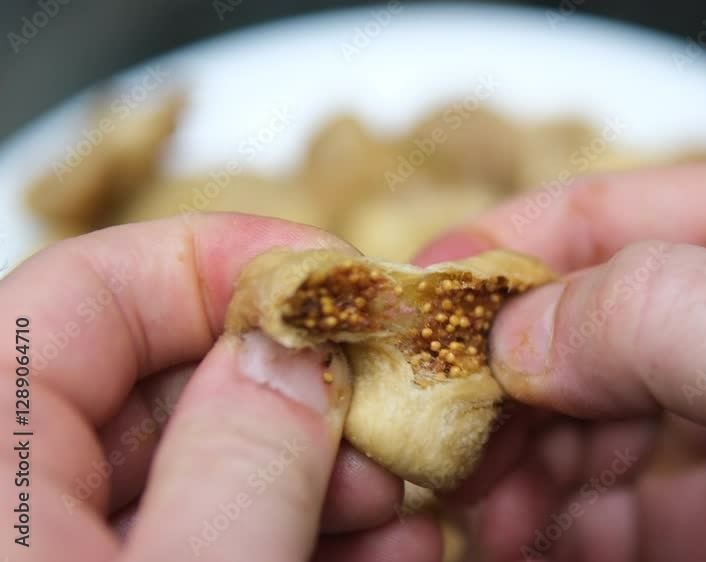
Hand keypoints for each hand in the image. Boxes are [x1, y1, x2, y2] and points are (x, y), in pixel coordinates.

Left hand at [1, 215, 441, 561]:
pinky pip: (202, 538)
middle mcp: (13, 497)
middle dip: (294, 386)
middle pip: (157, 379)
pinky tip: (376, 547)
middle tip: (384, 407)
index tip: (338, 283)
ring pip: (193, 465)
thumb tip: (294, 356)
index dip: (225, 262)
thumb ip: (241, 464)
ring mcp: (62, 548)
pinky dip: (293, 533)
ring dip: (314, 468)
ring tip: (396, 494)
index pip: (87, 290)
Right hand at [417, 163, 705, 561]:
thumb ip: (678, 317)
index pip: (618, 216)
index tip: (416, 294)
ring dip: (505, 459)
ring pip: (575, 428)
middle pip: (578, 329)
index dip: (507, 248)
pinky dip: (539, 524)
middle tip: (423, 424)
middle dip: (494, 377)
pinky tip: (499, 537)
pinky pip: (600, 515)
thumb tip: (522, 330)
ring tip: (455, 497)